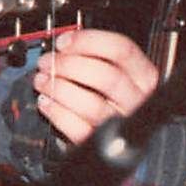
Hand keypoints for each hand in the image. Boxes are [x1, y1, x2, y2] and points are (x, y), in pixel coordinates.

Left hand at [33, 28, 159, 145]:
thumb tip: (64, 44)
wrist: (116, 140)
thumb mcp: (113, 70)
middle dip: (69, 65)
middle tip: (48, 62)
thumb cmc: (108, 95)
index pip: (122, 50)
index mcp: (143, 76)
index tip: (63, 42)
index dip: (88, 41)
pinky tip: (46, 102)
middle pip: (107, 77)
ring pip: (92, 105)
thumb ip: (95, 55)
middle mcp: (137, 101)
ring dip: (58, 88)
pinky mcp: (102, 144)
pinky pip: (79, 129)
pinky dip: (57, 113)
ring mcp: (122, 124)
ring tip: (42, 81)